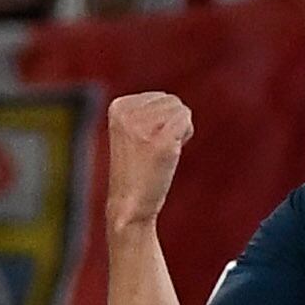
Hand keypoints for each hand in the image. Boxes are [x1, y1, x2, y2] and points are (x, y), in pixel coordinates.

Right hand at [102, 89, 193, 230]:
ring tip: (159, 153)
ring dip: (179, 132)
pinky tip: (169, 154)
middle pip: (172, 101)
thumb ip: (147, 111)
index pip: (160, 97)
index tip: (145, 142)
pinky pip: (186, 121)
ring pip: (181, 110)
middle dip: (172, 124)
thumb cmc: (137, 171)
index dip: (161, 120)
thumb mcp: (132, 131)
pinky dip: (184, 137)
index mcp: (118, 106)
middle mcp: (127, 113)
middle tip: (154, 150)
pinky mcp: (161, 140)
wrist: (129, 206)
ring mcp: (143, 126)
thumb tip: (175, 102)